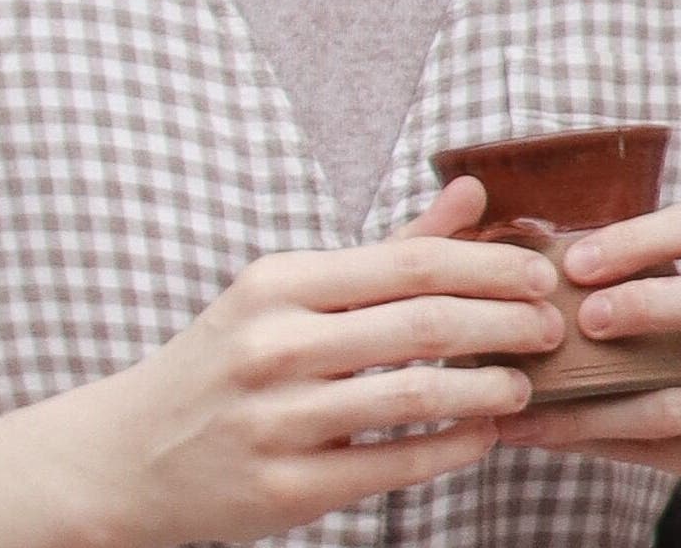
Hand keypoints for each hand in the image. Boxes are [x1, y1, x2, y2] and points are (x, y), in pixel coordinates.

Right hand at [61, 178, 561, 547]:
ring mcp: (277, 420)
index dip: (489, 266)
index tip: (540, 274)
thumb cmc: (229, 359)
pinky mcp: (284, 488)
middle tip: (553, 328)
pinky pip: (390, 465)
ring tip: (524, 385)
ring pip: (413, 396)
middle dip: (505, 323)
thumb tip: (473, 193)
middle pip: (423, 324)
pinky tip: (483, 436)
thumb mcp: (290, 291)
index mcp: (280, 283)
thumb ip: (390, 246)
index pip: (410, 262)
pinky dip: (450, 450)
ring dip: (486, 389)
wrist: (127, 453)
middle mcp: (275, 346)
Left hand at [490, 199, 680, 535]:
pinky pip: (661, 453)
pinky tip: (547, 434)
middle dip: (649, 303)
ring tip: (529, 397)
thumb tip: (531, 276)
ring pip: (679, 401)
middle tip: (584, 318)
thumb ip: (645, 285)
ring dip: (593, 403)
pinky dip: (595, 441)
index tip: (576, 261)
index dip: (640, 237)